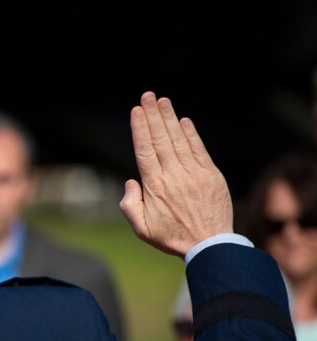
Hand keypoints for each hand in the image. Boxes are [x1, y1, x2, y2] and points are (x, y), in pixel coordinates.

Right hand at [119, 92, 232, 256]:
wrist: (209, 244)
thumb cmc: (172, 238)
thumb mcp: (141, 229)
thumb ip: (130, 206)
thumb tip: (131, 181)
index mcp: (155, 187)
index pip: (145, 150)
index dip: (140, 128)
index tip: (136, 111)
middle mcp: (174, 175)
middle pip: (160, 139)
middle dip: (153, 115)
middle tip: (147, 96)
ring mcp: (194, 173)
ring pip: (179, 140)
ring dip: (170, 118)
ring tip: (163, 101)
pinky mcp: (211, 175)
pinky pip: (199, 149)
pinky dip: (191, 134)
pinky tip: (183, 121)